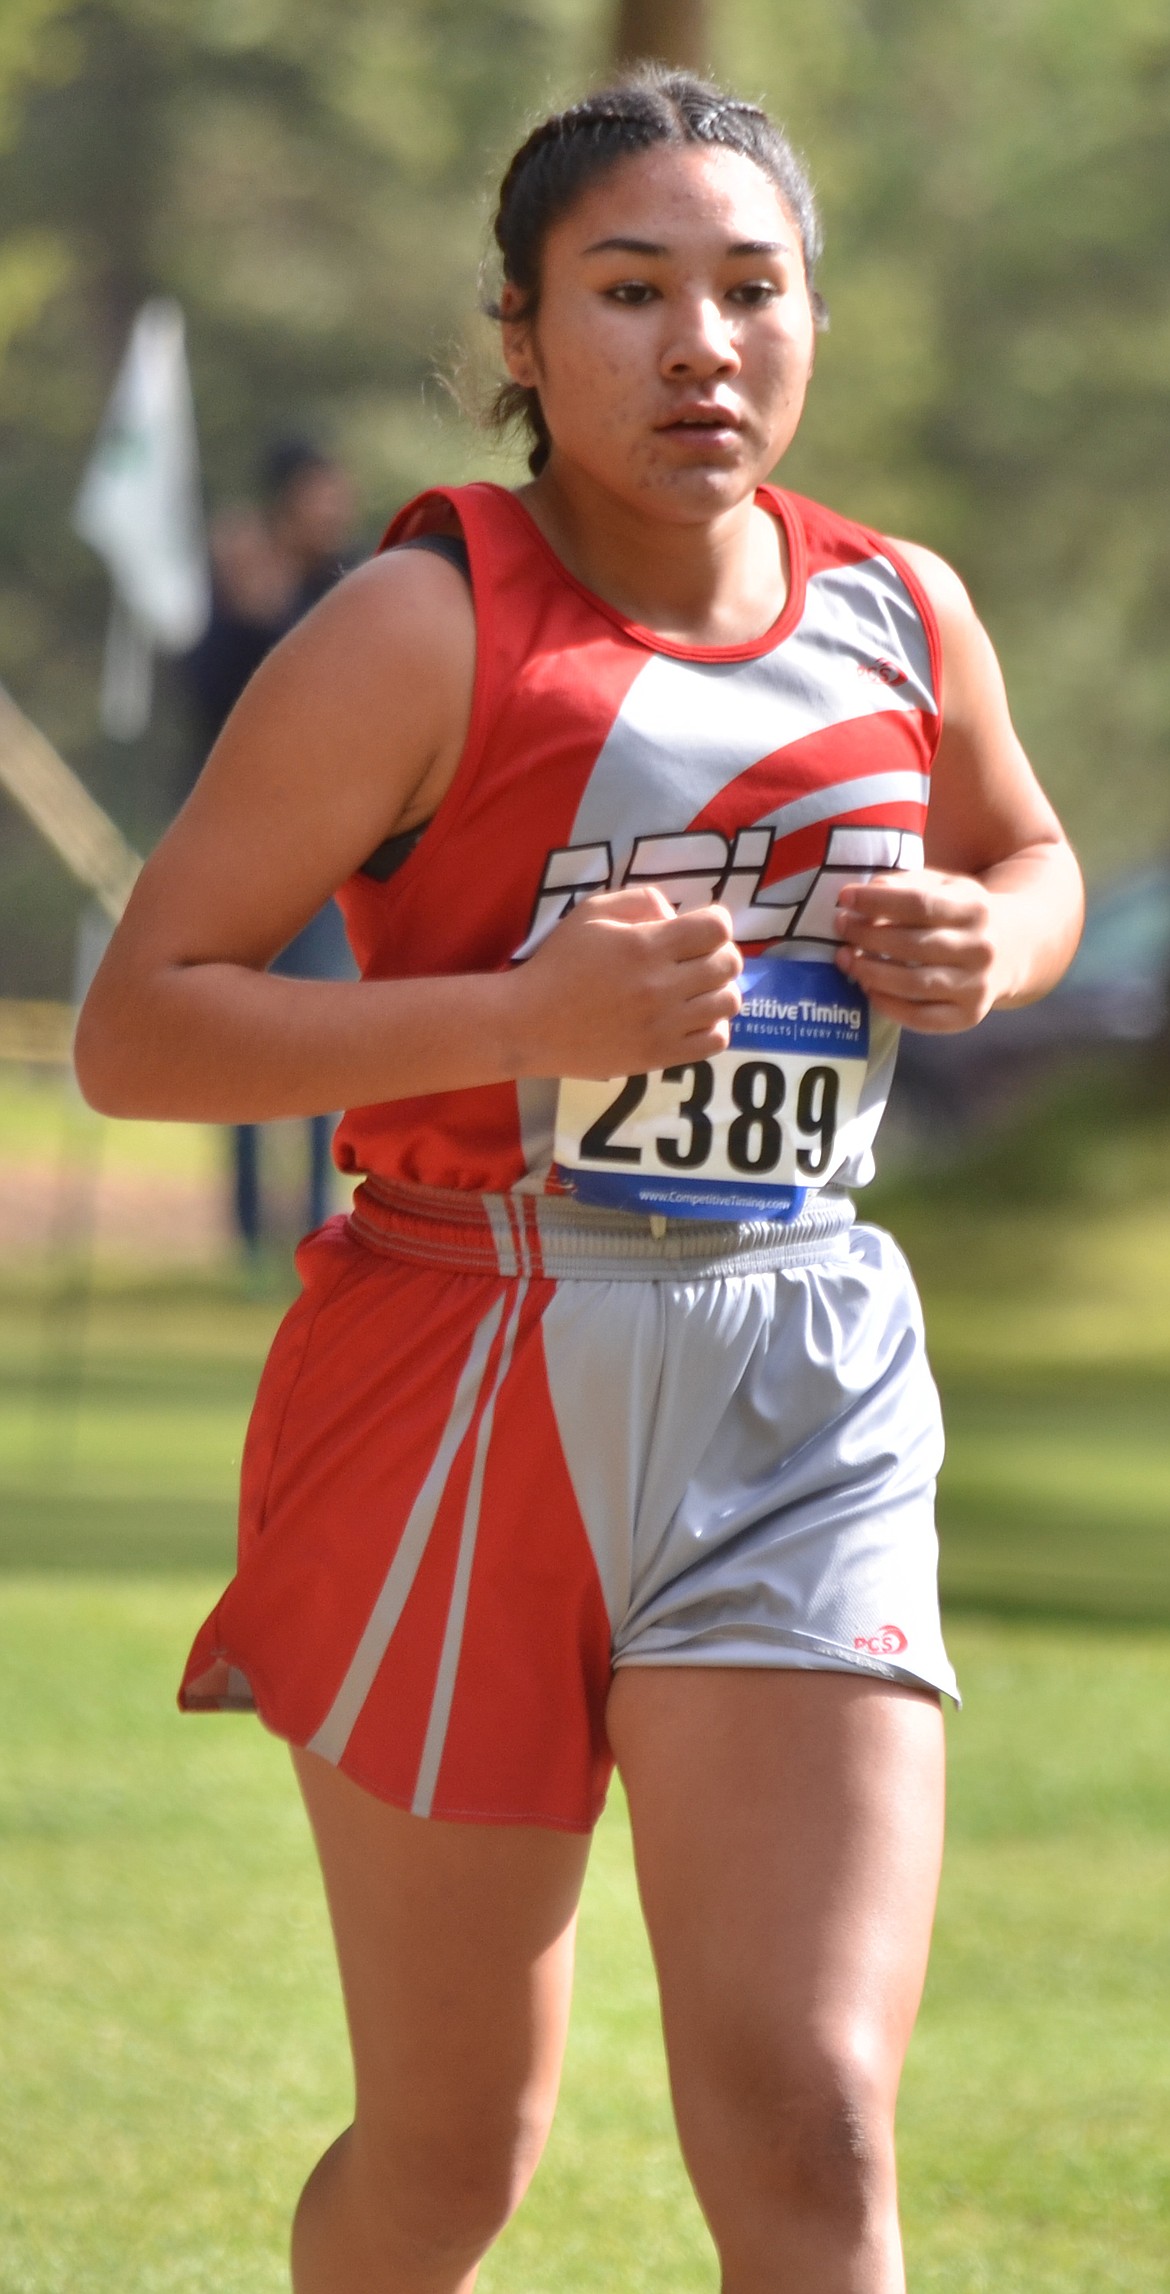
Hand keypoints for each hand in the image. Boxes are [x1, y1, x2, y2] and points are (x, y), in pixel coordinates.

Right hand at [511, 886, 742, 1078]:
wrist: (528, 1023)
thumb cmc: (558, 963)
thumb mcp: (591, 913)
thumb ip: (640, 901)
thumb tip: (677, 915)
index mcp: (645, 946)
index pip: (717, 928)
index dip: (715, 922)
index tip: (700, 927)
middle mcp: (661, 986)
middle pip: (729, 964)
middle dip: (720, 952)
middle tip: (699, 957)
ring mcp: (663, 1025)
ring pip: (728, 1003)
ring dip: (720, 989)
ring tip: (698, 989)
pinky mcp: (660, 1056)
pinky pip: (715, 1042)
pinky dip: (714, 1026)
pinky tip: (693, 1018)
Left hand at [833, 870, 997, 1032]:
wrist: (1010, 949)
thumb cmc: (961, 914)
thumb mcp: (944, 887)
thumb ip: (906, 884)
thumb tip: (865, 894)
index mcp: (974, 909)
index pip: (919, 904)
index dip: (878, 901)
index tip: (846, 898)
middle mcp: (979, 949)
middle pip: (913, 946)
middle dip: (868, 937)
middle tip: (841, 928)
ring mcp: (976, 986)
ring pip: (914, 984)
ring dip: (872, 973)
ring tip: (846, 960)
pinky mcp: (968, 1016)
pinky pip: (921, 1018)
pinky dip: (888, 1006)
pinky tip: (868, 990)